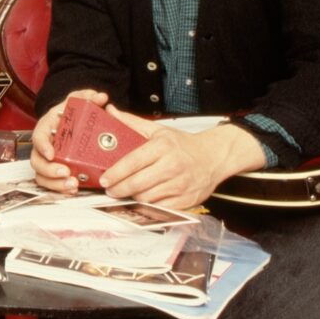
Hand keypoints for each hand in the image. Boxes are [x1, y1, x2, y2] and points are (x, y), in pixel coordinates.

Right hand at [30, 89, 109, 193]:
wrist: (71, 122)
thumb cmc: (72, 111)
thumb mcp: (79, 100)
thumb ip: (89, 96)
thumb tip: (101, 97)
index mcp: (46, 128)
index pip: (38, 137)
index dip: (42, 146)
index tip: (51, 154)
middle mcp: (43, 146)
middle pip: (37, 161)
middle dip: (49, 170)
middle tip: (66, 173)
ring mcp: (48, 160)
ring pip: (42, 176)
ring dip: (55, 183)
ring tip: (73, 185)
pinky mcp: (56, 171)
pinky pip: (52, 183)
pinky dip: (61, 189)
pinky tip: (75, 189)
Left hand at [98, 106, 265, 208]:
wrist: (214, 157)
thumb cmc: (184, 144)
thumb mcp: (158, 129)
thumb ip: (132, 122)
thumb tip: (111, 111)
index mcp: (163, 147)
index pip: (132, 162)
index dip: (115, 173)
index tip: (104, 179)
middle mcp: (172, 166)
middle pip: (137, 183)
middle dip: (119, 189)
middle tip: (110, 189)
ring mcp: (180, 185)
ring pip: (146, 197)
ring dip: (132, 197)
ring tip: (126, 192)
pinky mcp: (186, 200)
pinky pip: (160, 207)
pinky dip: (149, 205)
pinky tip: (143, 198)